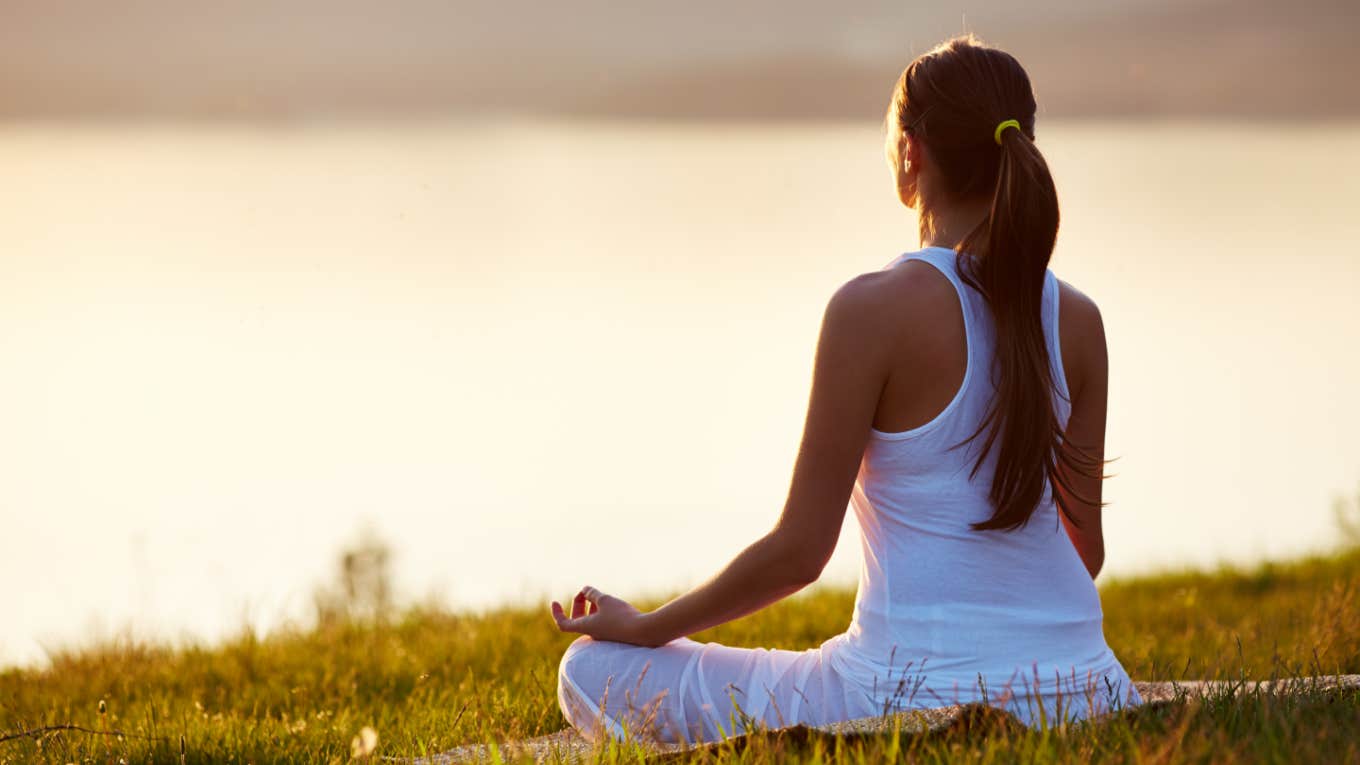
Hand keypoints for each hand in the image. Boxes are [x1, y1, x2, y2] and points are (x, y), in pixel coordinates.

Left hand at [550, 586, 665, 646]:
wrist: (644, 631)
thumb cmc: (621, 616)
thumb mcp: (604, 600)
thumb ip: (592, 594)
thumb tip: (585, 589)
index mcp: (586, 627)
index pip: (563, 623)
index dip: (557, 613)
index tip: (555, 602)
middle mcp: (593, 633)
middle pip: (577, 620)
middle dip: (578, 604)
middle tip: (585, 593)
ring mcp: (604, 634)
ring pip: (590, 620)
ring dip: (591, 606)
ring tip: (599, 595)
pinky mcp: (615, 633)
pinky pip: (601, 621)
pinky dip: (601, 610)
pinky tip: (610, 602)